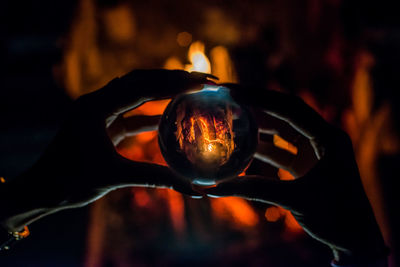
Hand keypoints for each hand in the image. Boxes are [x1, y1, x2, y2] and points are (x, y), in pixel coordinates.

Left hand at [0, 69, 210, 231]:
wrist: (41, 190)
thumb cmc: (70, 183)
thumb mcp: (114, 177)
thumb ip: (155, 179)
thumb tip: (193, 189)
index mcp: (96, 107)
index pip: (142, 87)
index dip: (174, 84)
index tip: (201, 83)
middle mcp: (97, 102)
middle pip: (141, 80)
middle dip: (173, 78)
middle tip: (203, 80)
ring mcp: (99, 111)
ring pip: (136, 92)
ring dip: (162, 89)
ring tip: (190, 89)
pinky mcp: (102, 123)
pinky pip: (130, 111)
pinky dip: (150, 112)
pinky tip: (168, 115)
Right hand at [205, 84, 387, 263]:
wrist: (355, 240)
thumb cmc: (336, 219)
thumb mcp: (294, 200)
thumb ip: (254, 190)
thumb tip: (215, 188)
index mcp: (328, 138)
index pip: (290, 108)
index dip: (260, 98)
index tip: (234, 92)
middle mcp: (323, 138)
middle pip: (286, 112)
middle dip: (258, 103)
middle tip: (231, 97)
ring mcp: (316, 150)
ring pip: (283, 129)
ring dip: (259, 125)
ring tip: (233, 117)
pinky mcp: (308, 164)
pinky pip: (282, 148)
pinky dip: (263, 147)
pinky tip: (243, 146)